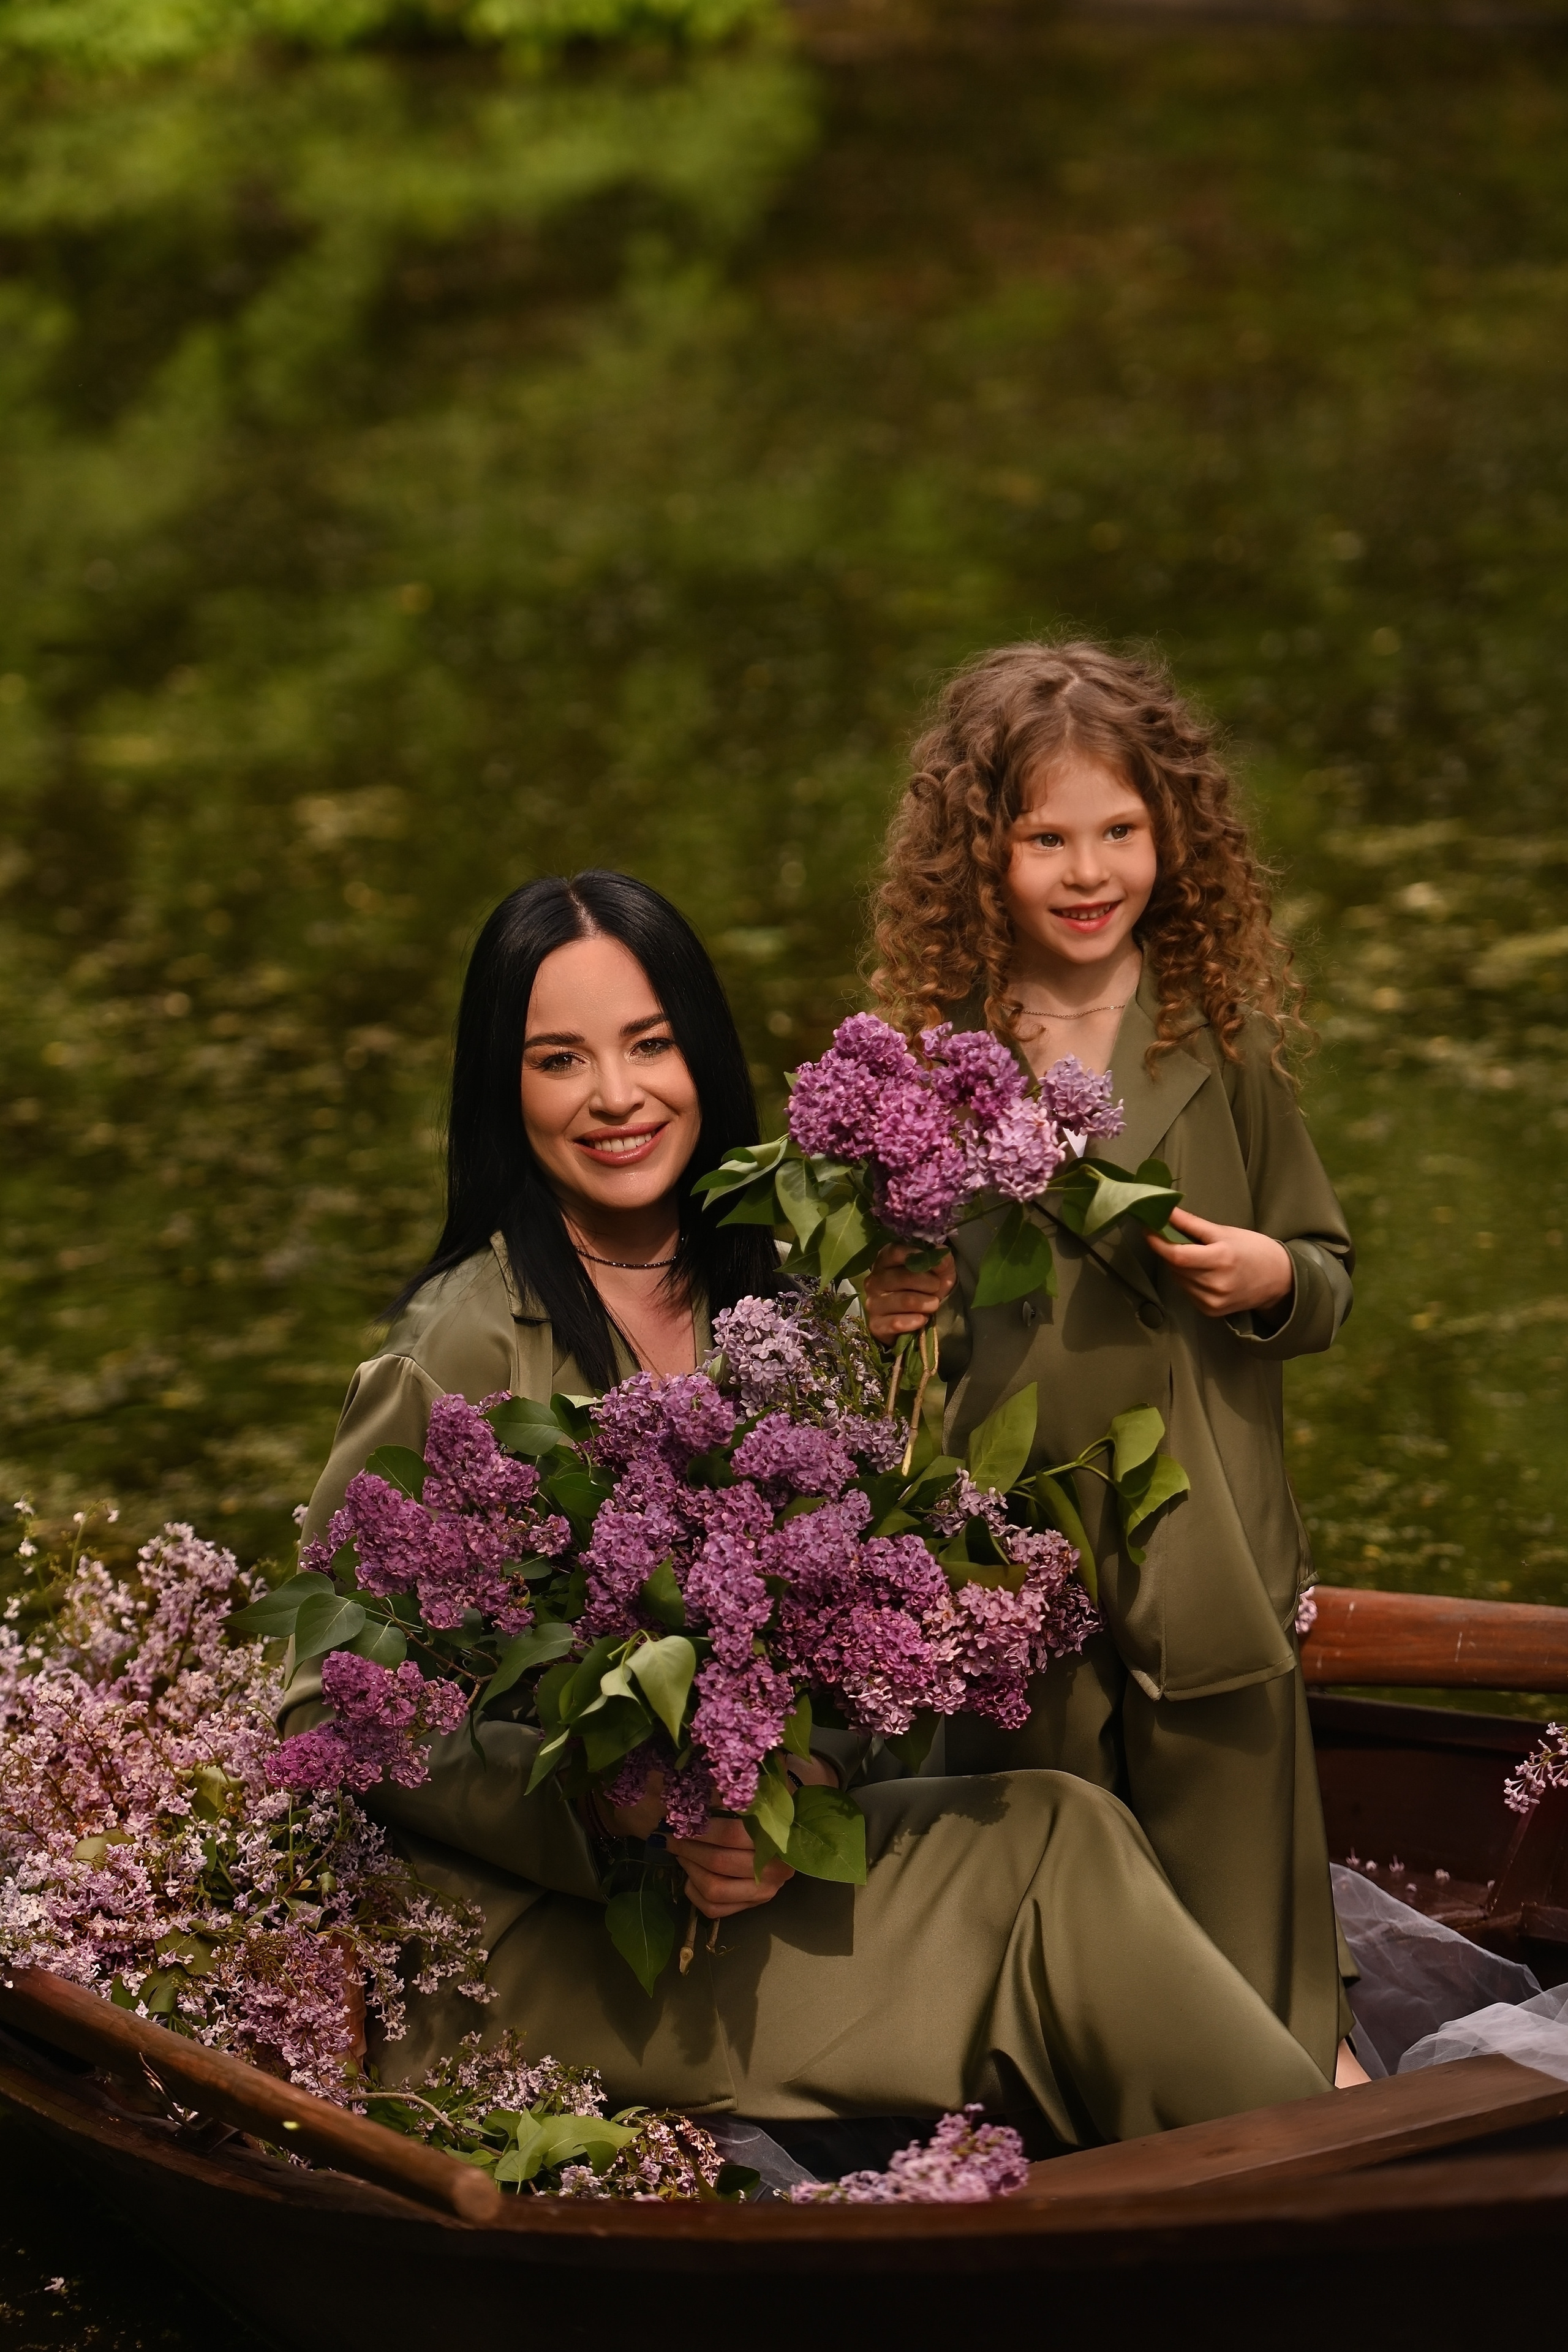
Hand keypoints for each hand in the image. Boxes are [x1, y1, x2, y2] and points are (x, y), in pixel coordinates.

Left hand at [669, 1752, 839, 1921]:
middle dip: (688, 1848)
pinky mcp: (751, 1906)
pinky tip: (689, 1874)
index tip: (680, 1820)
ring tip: (679, 1852)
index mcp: (777, 1837)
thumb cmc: (768, 1806)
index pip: (732, 1835)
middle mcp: (775, 1869)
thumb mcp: (757, 1791)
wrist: (791, 1832)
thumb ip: (734, 1788)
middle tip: (669, 1836)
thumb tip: (700, 1779)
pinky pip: (714, 1909)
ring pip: (714, 1890)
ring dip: (689, 1869)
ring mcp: (764, 1892)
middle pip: (719, 1864)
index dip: (702, 1829)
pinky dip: (694, 1892)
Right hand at [864, 1242, 955, 1341]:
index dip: (914, 1254)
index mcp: (885, 1262)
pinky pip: (896, 1322)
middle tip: (937, 1287)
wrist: (913, 1323)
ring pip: (903, 1300)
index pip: (894, 1251)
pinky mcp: (876, 1324)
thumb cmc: (924, 1291)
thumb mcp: (938, 1274)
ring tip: (934, 1304)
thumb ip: (941, 1262)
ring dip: (924, 1303)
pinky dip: (914, 1321)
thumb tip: (941, 1256)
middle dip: (926, 1282)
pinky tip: (922, 1319)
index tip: (932, 1262)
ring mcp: (873, 1303)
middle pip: (901, 1276)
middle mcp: (875, 1280)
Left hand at [1144, 1209, 1292, 1319]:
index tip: (1148, 1228)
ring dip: (1177, 1266)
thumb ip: (1192, 1224)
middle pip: (1175, 1266)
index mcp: (1221, 1259)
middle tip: (1172, 1237)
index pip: (1177, 1255)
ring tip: (1195, 1255)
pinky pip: (1187, 1291)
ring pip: (1178, 1279)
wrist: (1279, 1279)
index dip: (1157, 1242)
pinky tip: (1201, 1272)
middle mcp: (1215, 1284)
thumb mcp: (1225, 1232)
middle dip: (1168, 1250)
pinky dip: (1187, 1279)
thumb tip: (1166, 1210)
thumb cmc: (1253, 1250)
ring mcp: (1212, 1301)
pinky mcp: (1210, 1311)